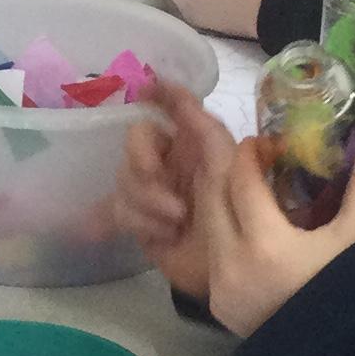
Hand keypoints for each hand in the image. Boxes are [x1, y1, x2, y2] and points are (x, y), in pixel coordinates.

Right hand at [113, 88, 226, 308]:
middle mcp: (168, 159)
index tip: (143, 91)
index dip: (155, 93)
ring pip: (124, 178)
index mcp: (192, 141)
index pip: (167, 106)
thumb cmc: (236, 212)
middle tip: (159, 180)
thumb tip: (168, 85)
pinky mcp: (138, 220)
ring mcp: (150, 190)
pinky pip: (118, 210)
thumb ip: (201, 124)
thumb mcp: (224, 163)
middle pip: (134, 141)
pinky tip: (163, 234)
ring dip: (148, 201)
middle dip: (143, 162)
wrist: (232, 270)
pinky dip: (138, 222)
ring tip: (176, 222)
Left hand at [177, 88, 354, 339]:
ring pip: (205, 226)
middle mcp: (231, 263)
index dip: (250, 154)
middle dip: (228, 172)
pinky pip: (210, 256)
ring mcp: (219, 286)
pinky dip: (222, 234)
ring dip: (222, 201)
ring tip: (249, 194)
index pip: (241, 180)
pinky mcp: (216, 304)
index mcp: (266, 243)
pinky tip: (245, 229)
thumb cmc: (353, 292)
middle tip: (252, 163)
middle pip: (212, 197)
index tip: (264, 144)